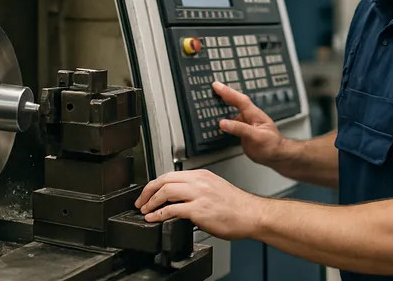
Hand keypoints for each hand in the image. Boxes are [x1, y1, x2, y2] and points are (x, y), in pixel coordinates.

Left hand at [134, 169, 262, 239]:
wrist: (252, 214)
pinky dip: (159, 214)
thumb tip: (181, 200)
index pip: (171, 175)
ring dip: (151, 202)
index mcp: (202, 175)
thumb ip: (197, 191)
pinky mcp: (199, 210)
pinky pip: (172, 210)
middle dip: (147, 191)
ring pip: (165, 191)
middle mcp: (199, 181)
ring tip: (145, 210)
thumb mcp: (215, 189)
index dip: (155, 184)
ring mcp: (199, 195)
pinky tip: (154, 219)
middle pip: (164, 180)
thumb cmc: (237, 206)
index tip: (148, 193)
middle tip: (141, 202)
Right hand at [212, 81, 286, 166]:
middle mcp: (250, 116)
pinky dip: (224, 118)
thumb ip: (240, 128)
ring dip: (224, 104)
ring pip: (233, 110)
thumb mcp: (256, 136)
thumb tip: (223, 123)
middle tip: (214, 86)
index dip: (227, 92)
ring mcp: (247, 123)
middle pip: (236, 101)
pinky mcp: (243, 131)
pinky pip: (232, 121)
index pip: (239, 99)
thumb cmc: (271, 145)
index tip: (216, 85)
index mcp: (254, 114)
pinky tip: (219, 118)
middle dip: (225, 93)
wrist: (276, 156)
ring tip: (213, 98)